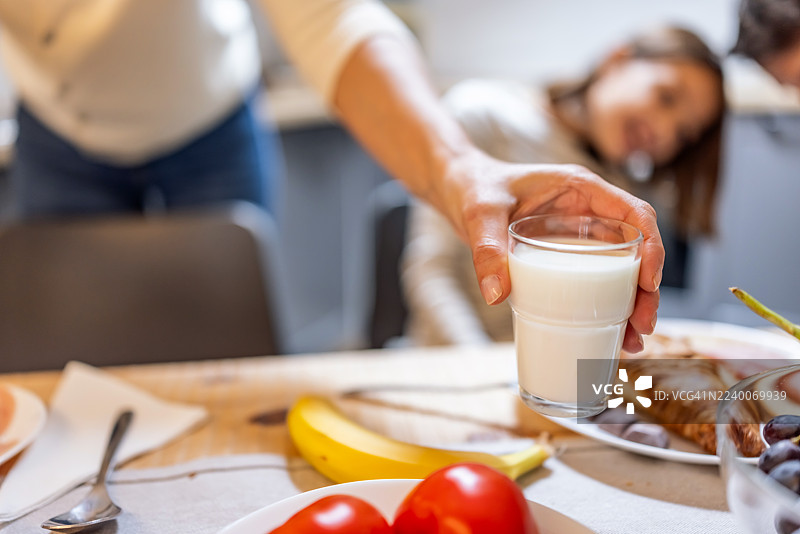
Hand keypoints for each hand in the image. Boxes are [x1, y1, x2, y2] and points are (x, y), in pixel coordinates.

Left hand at [433, 151, 663, 352]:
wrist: (459, 188)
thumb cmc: (474, 187)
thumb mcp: (479, 214)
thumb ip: (486, 250)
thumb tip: (496, 295)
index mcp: (580, 189)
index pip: (634, 213)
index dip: (651, 247)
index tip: (647, 284)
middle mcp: (587, 210)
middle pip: (636, 248)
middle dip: (646, 288)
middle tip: (642, 325)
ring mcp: (579, 232)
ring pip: (621, 268)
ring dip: (633, 303)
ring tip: (632, 341)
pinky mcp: (565, 253)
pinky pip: (597, 278)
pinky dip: (609, 304)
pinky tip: (612, 333)